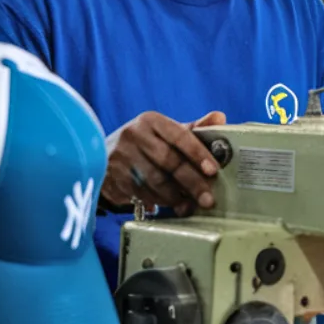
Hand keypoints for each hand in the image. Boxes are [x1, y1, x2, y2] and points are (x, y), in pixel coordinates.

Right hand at [102, 111, 226, 215]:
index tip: (213, 170)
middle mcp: (134, 135)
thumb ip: (193, 129)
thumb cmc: (144, 144)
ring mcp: (121, 156)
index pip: (179, 135)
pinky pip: (141, 193)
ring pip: (155, 180)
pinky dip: (159, 201)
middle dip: (192, 182)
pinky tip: (170, 205)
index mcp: (151, 120)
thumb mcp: (165, 133)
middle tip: (208, 198)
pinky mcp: (113, 176)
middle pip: (169, 161)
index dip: (198, 153)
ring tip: (189, 205)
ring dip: (176, 196)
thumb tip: (220, 117)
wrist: (103, 155)